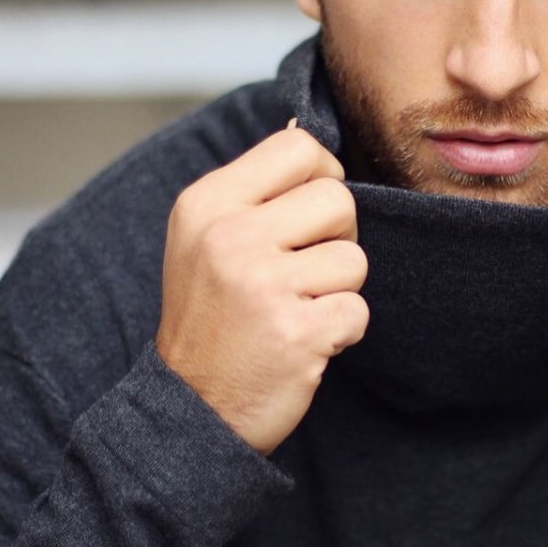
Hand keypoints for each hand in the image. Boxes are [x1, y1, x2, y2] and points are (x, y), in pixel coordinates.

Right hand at [156, 126, 368, 453]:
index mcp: (207, 203)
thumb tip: (308, 136)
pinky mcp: (297, 333)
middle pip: (338, 199)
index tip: (308, 213)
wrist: (188, 410)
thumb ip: (255, 190)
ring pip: (354, 258)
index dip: (321, 175)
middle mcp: (231, 237)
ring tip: (296, 308)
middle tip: (303, 270)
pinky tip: (304, 341)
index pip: (299, 147)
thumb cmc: (209, 316)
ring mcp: (263, 286)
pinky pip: (358, 310)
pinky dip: (342, 331)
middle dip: (336, 236)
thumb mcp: (204, 236)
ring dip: (337, 289)